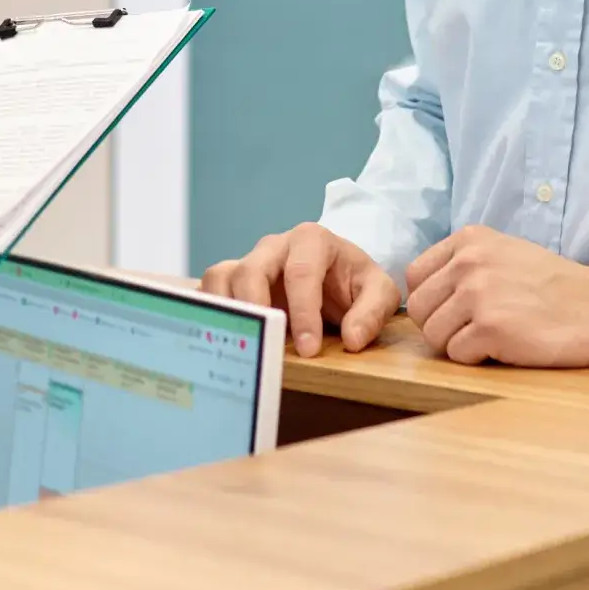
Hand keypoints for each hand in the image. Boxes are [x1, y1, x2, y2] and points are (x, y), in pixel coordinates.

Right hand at [201, 223, 399, 355]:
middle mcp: (275, 245)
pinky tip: (223, 335)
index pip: (301, 273)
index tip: (308, 349)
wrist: (336, 274)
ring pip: (224, 276)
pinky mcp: (234, 276)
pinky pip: (210, 286)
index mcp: (312, 239)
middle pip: (253, 270)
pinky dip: (212, 309)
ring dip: (229, 310)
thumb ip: (372, 312)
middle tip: (268, 346)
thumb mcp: (378, 291)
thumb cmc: (354, 281)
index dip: (303, 312)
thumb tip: (352, 339)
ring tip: (240, 342)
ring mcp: (250, 258)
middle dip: (258, 310)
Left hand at [404, 226, 588, 366]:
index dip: (429, 300)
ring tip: (487, 340)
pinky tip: (501, 349)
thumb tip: (424, 290)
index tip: (450, 312)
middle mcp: (468, 262)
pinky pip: (456, 354)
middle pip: (419, 308)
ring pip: (433, 334)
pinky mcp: (490, 328)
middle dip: (438, 326)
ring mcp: (478, 294)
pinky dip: (475, 359)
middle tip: (468, 332)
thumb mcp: (503, 252)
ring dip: (456, 345)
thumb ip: (462, 262)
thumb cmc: (552, 286)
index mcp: (468, 240)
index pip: (415, 275)